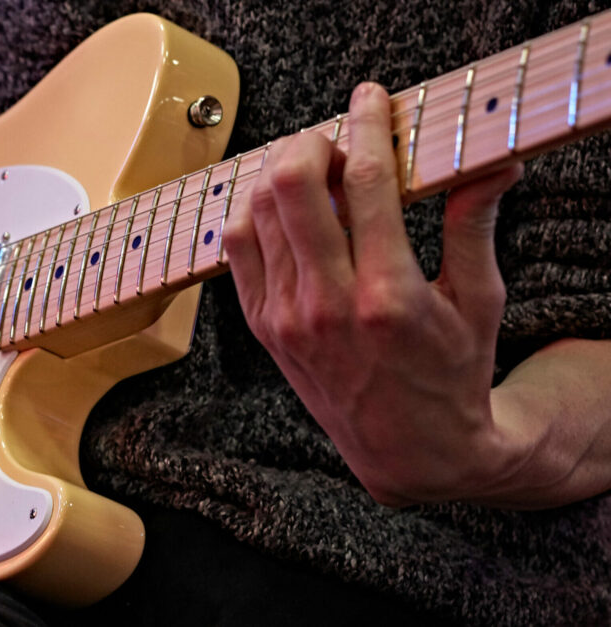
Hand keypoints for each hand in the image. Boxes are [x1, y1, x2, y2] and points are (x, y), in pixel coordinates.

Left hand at [224, 82, 524, 505]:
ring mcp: (284, 318)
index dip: (366, 125)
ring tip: (312, 169)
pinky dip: (252, 213)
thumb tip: (492, 164)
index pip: (366, 182)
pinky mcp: (262, 327)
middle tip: (336, 137)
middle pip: (290, 186)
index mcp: (388, 295)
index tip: (369, 100)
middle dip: (311, 141)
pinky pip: (237, 249)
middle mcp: (326, 305)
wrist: (409, 452)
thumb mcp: (478, 302)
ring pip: (255, 212)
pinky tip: (281, 207)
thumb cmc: (450, 377)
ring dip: (279, 174)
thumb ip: (474, 225)